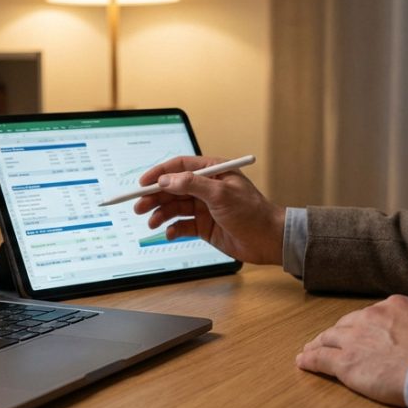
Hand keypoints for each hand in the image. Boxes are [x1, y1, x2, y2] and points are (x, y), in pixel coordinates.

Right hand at [132, 155, 285, 265]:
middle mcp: (206, 187)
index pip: (179, 167)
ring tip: (152, 222)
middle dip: (155, 196)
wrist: (268, 240)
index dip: (159, 173)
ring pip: (174, 207)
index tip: (142, 183)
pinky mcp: (204, 226)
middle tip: (139, 206)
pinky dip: (173, 229)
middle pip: (172, 188)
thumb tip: (167, 180)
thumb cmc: (252, 212)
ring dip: (161, 213)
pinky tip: (169, 233)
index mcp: (212, 172)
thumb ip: (192, 184)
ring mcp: (204, 207)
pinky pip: (182, 225)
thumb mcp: (221, 193)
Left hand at [296, 295, 407, 407]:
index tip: (359, 332)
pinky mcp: (346, 362)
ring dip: (318, 344)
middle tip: (328, 340)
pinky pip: (321, 358)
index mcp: (394, 305)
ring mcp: (355, 338)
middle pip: (346, 324)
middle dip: (337, 333)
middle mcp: (371, 317)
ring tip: (310, 349)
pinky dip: (310, 359)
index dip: (362, 326)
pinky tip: (303, 361)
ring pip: (329, 338)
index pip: (371, 315)